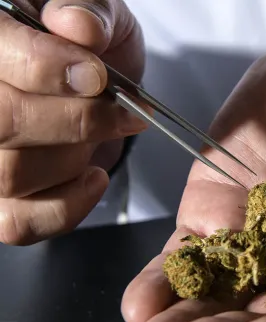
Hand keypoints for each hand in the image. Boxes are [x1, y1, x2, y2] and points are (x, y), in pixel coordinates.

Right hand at [0, 0, 145, 244]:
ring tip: (102, 137)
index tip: (97, 76)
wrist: (93, 89)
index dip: (47, 68)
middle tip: (120, 113)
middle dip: (75, 122)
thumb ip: (89, 11)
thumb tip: (79, 26)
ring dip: (74, 159)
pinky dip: (65, 209)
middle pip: (0, 122)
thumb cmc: (90, 49)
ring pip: (10, 175)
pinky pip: (16, 223)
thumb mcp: (97, 13)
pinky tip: (93, 179)